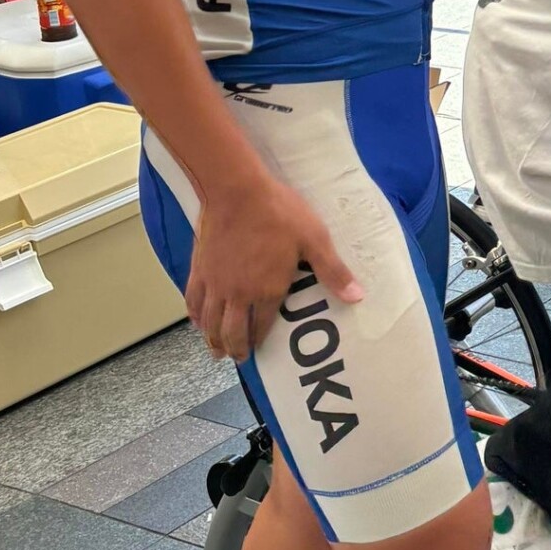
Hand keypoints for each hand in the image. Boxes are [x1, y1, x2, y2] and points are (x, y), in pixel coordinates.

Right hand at [187, 173, 364, 361]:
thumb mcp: (314, 239)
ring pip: (210, 322)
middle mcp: (238, 294)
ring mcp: (215, 283)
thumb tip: (357, 297)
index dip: (259, 341)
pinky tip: (196, 321)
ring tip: (216, 351)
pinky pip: (193, 300)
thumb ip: (333, 271)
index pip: (262, 326)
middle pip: (232, 332)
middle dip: (236, 349)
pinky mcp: (199, 269)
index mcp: (267, 291)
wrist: (236, 191)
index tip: (257, 351)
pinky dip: (194, 315)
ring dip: (213, 340)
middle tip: (238, 358)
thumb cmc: (278, 213)